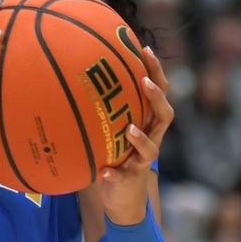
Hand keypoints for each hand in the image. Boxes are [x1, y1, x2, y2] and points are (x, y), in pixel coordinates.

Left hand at [98, 45, 172, 224]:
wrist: (123, 193)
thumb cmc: (115, 150)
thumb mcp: (111, 123)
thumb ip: (103, 102)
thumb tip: (75, 68)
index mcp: (148, 120)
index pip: (159, 91)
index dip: (156, 71)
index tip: (145, 49)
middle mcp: (151, 137)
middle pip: (165, 114)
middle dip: (156, 96)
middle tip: (144, 81)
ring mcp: (143, 159)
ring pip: (151, 147)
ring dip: (141, 138)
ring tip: (130, 128)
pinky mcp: (131, 178)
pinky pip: (124, 176)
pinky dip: (115, 173)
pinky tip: (104, 171)